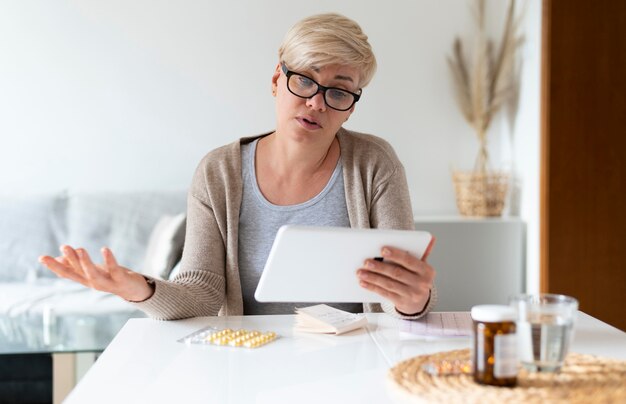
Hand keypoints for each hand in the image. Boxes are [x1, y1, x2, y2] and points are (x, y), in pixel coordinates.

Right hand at [39, 245, 153, 301]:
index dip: (54, 266)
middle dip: (70, 261)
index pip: (67, 273)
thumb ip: (76, 266)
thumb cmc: (111, 278)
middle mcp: (94, 283)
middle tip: (63, 246)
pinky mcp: (121, 280)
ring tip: (80, 249)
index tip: (41, 257)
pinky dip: (109, 260)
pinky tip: (104, 249)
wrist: (135, 290)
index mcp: (86, 279)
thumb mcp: (92, 271)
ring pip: (94, 274)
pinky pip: (114, 270)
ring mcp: (108, 283)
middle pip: (79, 273)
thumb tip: (58, 259)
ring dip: (86, 262)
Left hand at [356, 238, 435, 314]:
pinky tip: (363, 283)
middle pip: (397, 273)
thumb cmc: (417, 278)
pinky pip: (385, 293)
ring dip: (373, 278)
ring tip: (360, 272)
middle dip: (380, 267)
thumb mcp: (422, 265)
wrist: (420, 301)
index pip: (409, 261)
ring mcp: (412, 295)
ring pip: (389, 284)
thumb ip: (423, 252)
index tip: (382, 249)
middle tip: (366, 261)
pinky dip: (373, 287)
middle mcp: (421, 284)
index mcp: (426, 271)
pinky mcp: (402, 303)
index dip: (395, 255)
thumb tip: (431, 237)